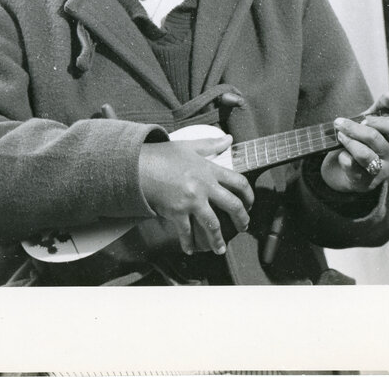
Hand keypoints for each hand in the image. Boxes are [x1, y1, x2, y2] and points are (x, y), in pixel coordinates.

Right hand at [138, 135, 253, 254]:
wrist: (138, 166)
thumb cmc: (162, 156)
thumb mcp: (188, 146)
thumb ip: (211, 144)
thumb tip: (228, 139)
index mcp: (209, 170)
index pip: (238, 182)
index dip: (249, 195)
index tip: (250, 204)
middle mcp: (204, 186)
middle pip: (233, 206)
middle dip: (242, 220)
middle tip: (243, 228)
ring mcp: (192, 201)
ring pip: (213, 224)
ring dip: (218, 239)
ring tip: (220, 248)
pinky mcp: (177, 212)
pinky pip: (186, 232)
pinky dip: (188, 243)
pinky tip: (190, 250)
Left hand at [320, 91, 388, 192]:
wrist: (350, 168)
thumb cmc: (364, 140)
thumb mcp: (372, 121)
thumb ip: (382, 106)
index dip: (378, 120)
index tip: (363, 118)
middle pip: (375, 138)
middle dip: (354, 128)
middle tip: (339, 122)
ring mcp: (382, 172)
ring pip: (364, 154)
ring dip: (348, 141)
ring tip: (339, 135)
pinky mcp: (366, 183)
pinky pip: (352, 165)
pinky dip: (343, 156)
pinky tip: (341, 153)